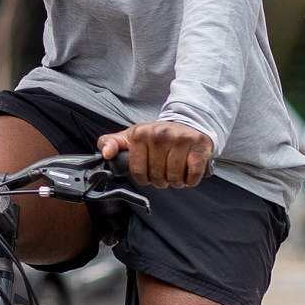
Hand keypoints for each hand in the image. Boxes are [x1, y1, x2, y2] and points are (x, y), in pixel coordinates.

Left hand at [98, 122, 212, 188]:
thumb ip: (111, 143)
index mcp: (141, 134)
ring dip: (176, 181)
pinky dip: (190, 180)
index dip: (144, 178)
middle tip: (165, 171)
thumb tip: (105, 154)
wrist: (188, 124)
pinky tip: (188, 170)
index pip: (138, 172)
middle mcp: (160, 134)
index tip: (149, 172)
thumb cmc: (157, 136)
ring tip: (176, 170)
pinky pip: (192, 176)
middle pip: (157, 177)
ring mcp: (181, 140)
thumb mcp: (131, 136)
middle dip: (161, 180)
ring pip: (175, 179)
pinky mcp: (199, 147)